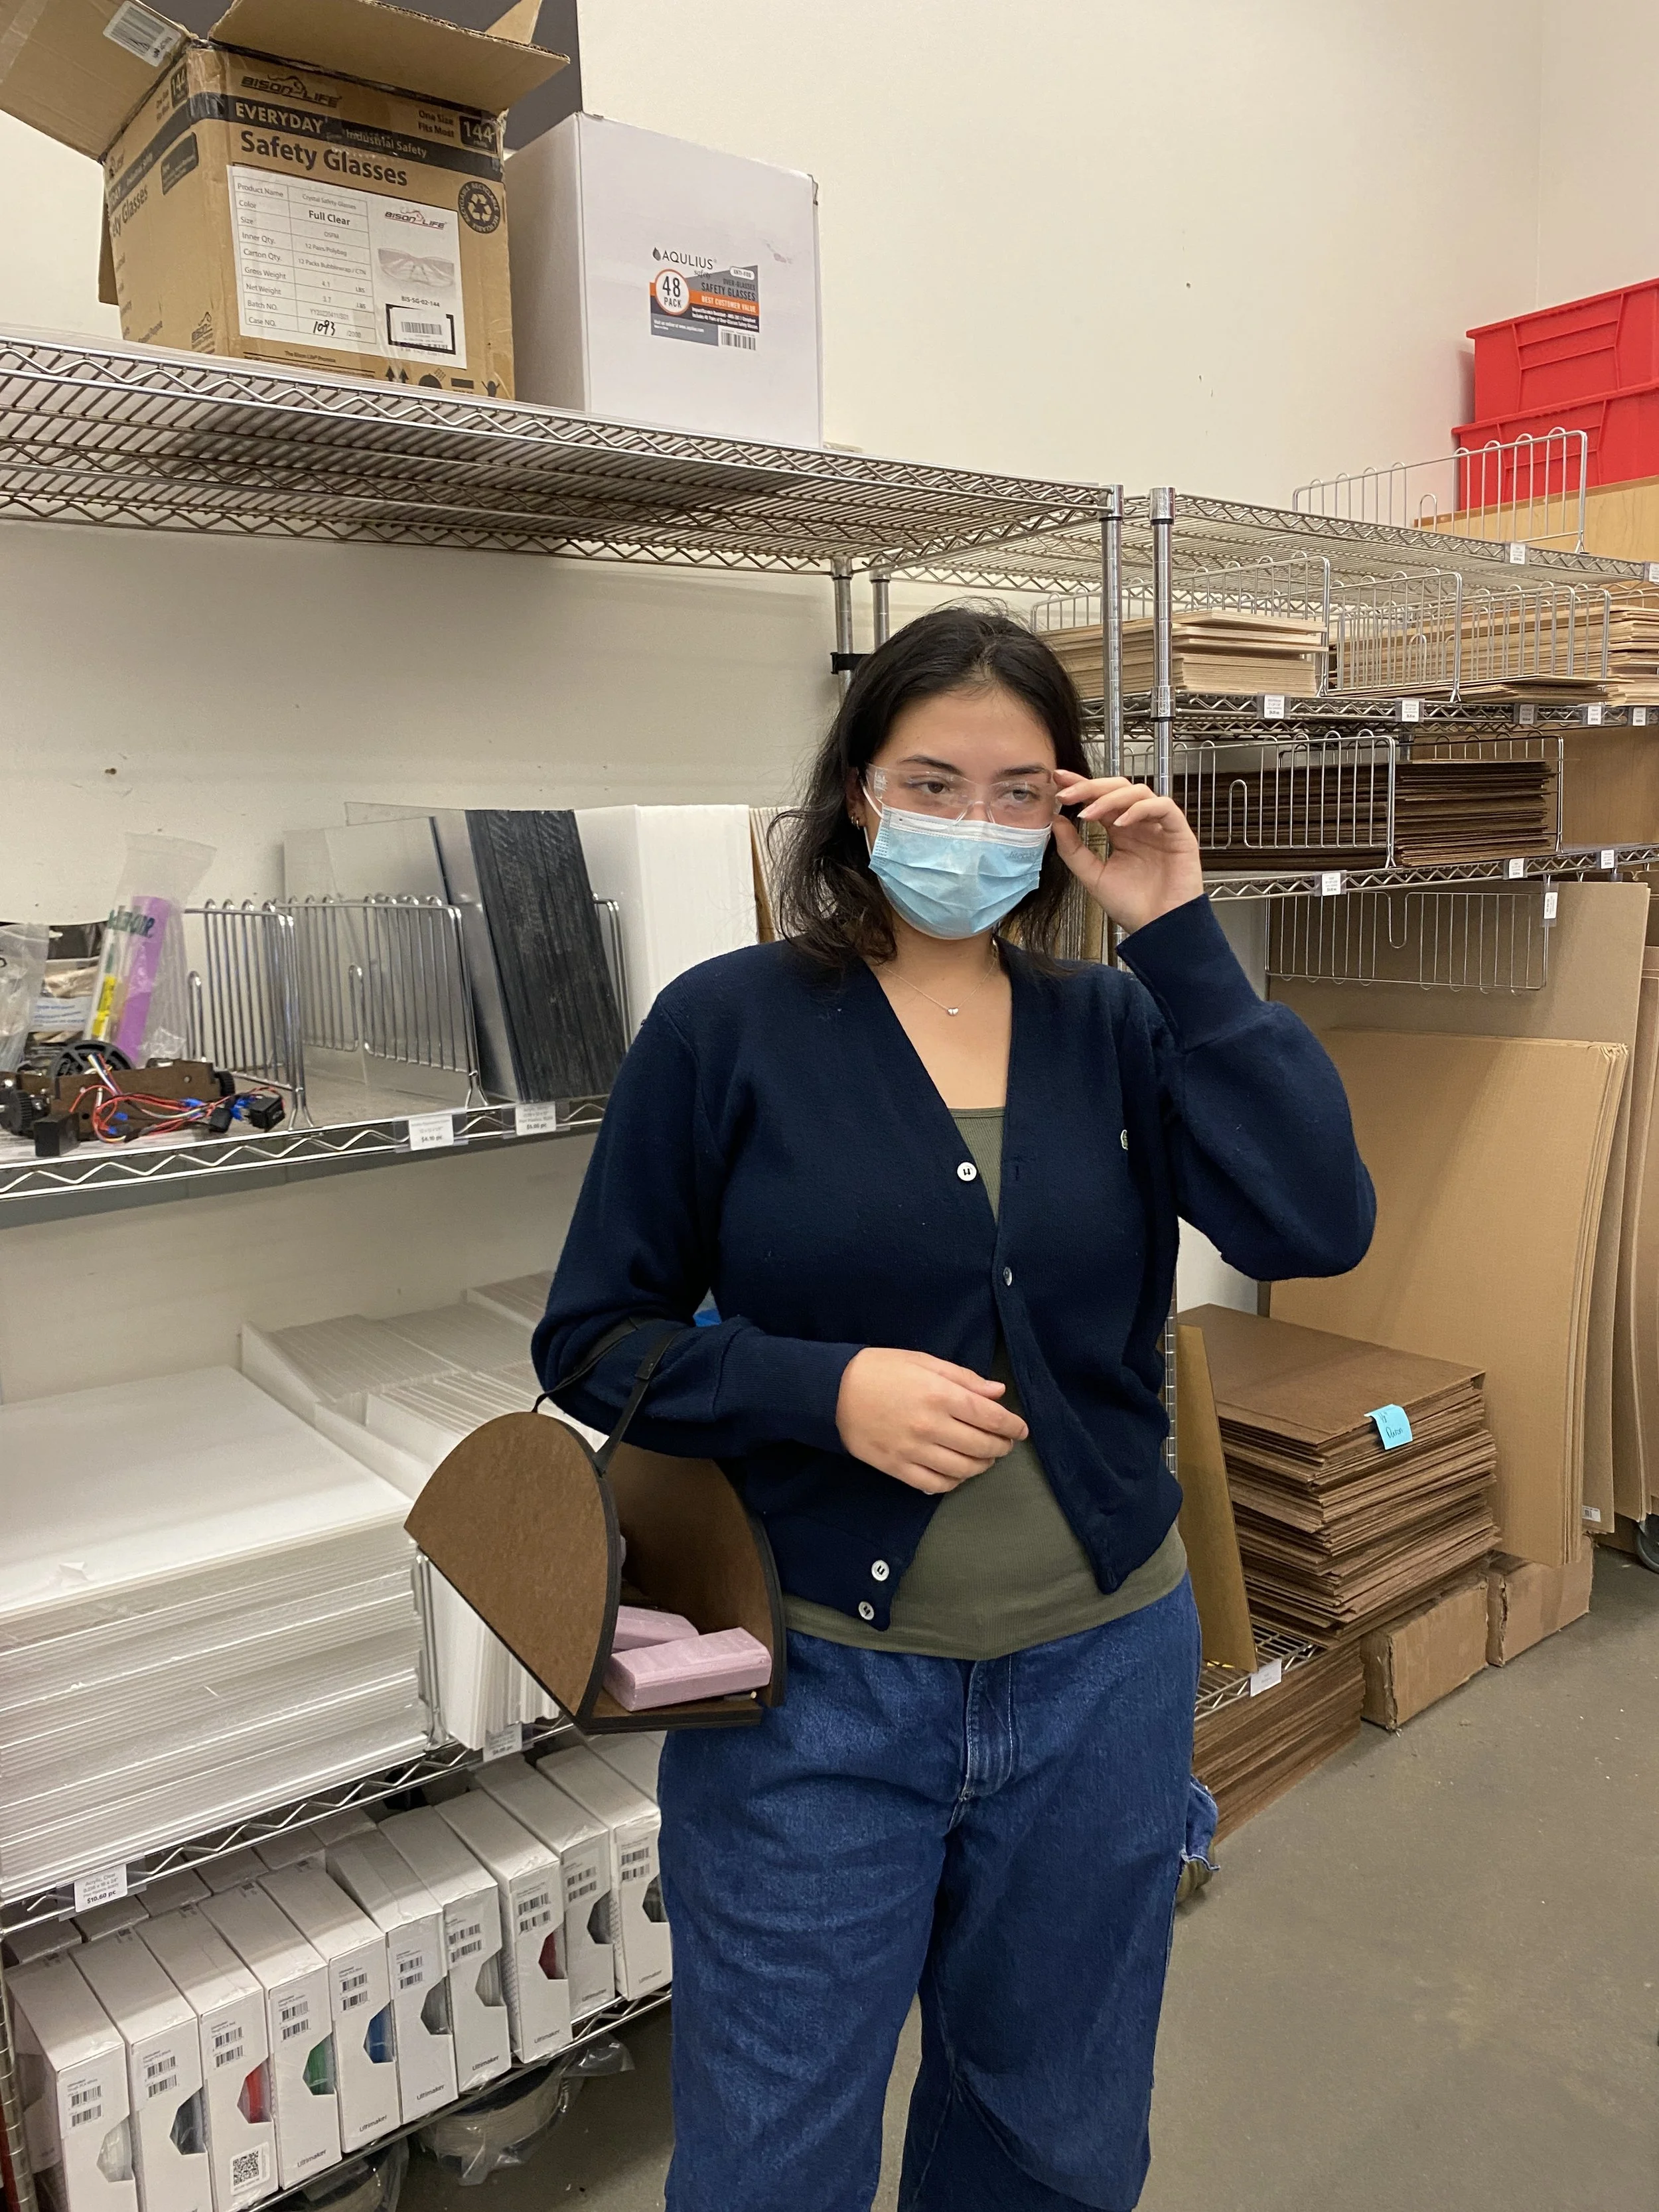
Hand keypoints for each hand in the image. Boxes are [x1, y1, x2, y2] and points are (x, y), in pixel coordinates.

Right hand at [836, 1347, 1027, 1495]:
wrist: (832, 1392)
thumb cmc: (879, 1369)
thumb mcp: (923, 1361)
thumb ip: (963, 1378)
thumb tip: (997, 1392)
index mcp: (941, 1394)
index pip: (991, 1418)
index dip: (1012, 1426)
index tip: (1021, 1429)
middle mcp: (932, 1426)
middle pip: (982, 1446)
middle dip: (1001, 1446)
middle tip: (1004, 1442)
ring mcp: (915, 1451)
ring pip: (964, 1469)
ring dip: (982, 1465)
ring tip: (984, 1457)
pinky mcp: (898, 1468)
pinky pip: (936, 1484)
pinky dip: (954, 1482)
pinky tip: (957, 1472)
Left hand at [1052, 772, 1203, 934]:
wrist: (1158, 929)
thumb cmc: (1132, 907)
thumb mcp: (1093, 877)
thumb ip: (1074, 850)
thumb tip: (1056, 821)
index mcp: (1121, 831)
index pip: (1100, 799)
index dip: (1081, 786)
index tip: (1057, 781)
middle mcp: (1140, 824)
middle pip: (1118, 789)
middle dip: (1090, 787)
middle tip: (1066, 793)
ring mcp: (1159, 827)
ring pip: (1139, 792)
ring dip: (1111, 798)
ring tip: (1089, 813)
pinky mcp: (1179, 832)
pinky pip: (1163, 807)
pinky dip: (1140, 810)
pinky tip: (1121, 824)